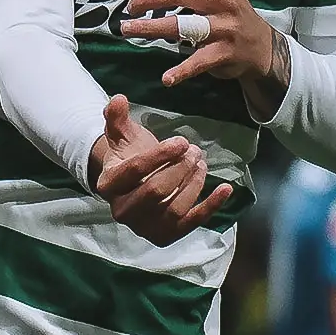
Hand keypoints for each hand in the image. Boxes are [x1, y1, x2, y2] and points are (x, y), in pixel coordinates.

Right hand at [90, 95, 232, 245]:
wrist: (132, 186)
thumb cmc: (129, 156)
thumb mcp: (122, 136)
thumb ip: (117, 118)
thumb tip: (118, 98)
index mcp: (108, 185)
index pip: (134, 170)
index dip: (160, 155)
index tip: (182, 141)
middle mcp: (123, 211)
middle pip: (155, 191)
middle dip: (180, 168)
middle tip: (194, 151)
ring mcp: (144, 227)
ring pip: (174, 208)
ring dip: (194, 183)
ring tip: (202, 162)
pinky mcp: (166, 236)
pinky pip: (191, 223)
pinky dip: (211, 206)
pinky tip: (226, 189)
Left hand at [119, 0, 283, 89]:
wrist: (260, 46)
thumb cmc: (229, 5)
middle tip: (128, 7)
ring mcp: (225, 27)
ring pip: (183, 26)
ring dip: (152, 28)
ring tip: (128, 30)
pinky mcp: (225, 53)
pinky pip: (200, 61)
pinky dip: (182, 70)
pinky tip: (166, 78)